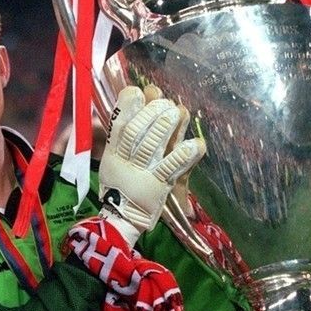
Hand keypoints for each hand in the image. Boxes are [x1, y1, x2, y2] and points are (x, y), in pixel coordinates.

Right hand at [98, 85, 205, 246]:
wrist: (123, 218)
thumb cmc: (121, 187)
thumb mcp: (112, 163)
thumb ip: (117, 138)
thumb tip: (127, 107)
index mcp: (114, 153)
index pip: (118, 126)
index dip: (126, 107)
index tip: (135, 91)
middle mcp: (126, 161)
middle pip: (136, 132)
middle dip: (149, 113)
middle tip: (162, 99)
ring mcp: (142, 172)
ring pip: (152, 146)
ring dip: (165, 127)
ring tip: (177, 111)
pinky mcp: (159, 185)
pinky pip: (172, 167)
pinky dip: (185, 155)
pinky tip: (197, 143)